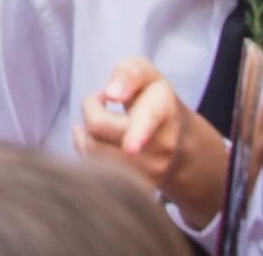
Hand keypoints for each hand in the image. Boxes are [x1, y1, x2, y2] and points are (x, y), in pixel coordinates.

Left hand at [77, 59, 227, 223]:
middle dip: (90, 108)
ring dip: (85, 131)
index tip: (131, 147)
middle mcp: (162, 145)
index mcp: (163, 110)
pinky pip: (94, 169)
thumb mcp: (145, 73)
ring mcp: (152, 171)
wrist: (177, 139)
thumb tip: (111, 93)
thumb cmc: (152, 98)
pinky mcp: (139, 187)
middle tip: (100, 101)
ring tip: (100, 121)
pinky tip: (99, 141)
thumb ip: (129, 73)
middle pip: (99, 125)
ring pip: (92, 149)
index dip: (139, 133)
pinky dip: (87, 151)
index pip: (148, 119)